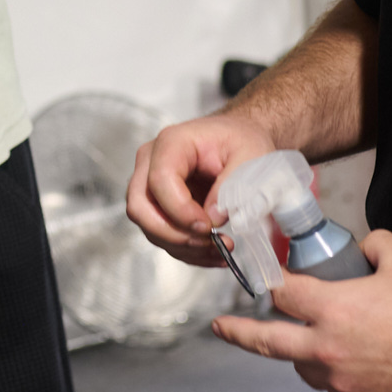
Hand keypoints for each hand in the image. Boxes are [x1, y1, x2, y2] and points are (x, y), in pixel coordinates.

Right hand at [125, 113, 276, 267]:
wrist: (238, 139)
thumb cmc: (240, 140)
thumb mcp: (251, 154)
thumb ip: (234, 184)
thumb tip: (213, 217)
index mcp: (172, 143)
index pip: (159, 180)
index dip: (180, 210)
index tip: (208, 226)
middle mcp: (151, 163)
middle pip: (140, 207)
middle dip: (173, 234)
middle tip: (208, 242)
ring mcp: (150, 185)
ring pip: (149, 226)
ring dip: (183, 246)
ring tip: (220, 249)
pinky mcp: (158, 205)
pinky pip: (162, 235)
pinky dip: (186, 250)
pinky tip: (213, 252)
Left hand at [211, 231, 391, 391]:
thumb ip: (375, 244)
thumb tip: (363, 246)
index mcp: (333, 309)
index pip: (282, 293)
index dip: (270, 282)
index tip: (258, 279)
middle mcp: (327, 348)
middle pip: (267, 341)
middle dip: (238, 332)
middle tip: (221, 327)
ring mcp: (339, 380)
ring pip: (302, 366)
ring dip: (300, 352)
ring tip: (311, 340)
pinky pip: (330, 388)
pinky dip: (331, 375)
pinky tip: (346, 363)